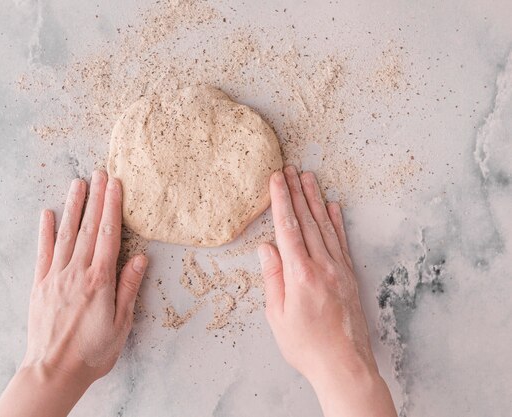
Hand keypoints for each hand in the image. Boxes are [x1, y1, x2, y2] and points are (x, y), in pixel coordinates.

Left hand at [0, 171, 147, 416]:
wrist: (53, 372)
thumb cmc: (92, 352)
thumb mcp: (121, 324)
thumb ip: (128, 288)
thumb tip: (139, 258)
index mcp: (99, 280)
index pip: (108, 235)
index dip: (112, 207)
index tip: (115, 185)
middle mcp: (77, 272)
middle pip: (88, 228)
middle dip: (95, 198)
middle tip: (99, 172)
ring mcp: (56, 276)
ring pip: (66, 234)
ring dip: (73, 206)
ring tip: (78, 183)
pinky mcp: (40, 285)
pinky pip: (43, 252)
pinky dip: (44, 232)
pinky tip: (47, 214)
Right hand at [258, 166, 396, 416]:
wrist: (343, 365)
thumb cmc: (306, 346)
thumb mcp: (277, 316)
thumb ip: (273, 278)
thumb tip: (266, 248)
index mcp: (300, 275)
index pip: (288, 229)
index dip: (281, 201)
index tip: (276, 179)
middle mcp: (322, 266)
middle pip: (308, 221)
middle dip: (297, 192)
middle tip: (290, 169)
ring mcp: (339, 269)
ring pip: (326, 227)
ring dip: (316, 200)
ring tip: (309, 178)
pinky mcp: (350, 276)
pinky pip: (342, 242)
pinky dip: (337, 222)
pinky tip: (333, 207)